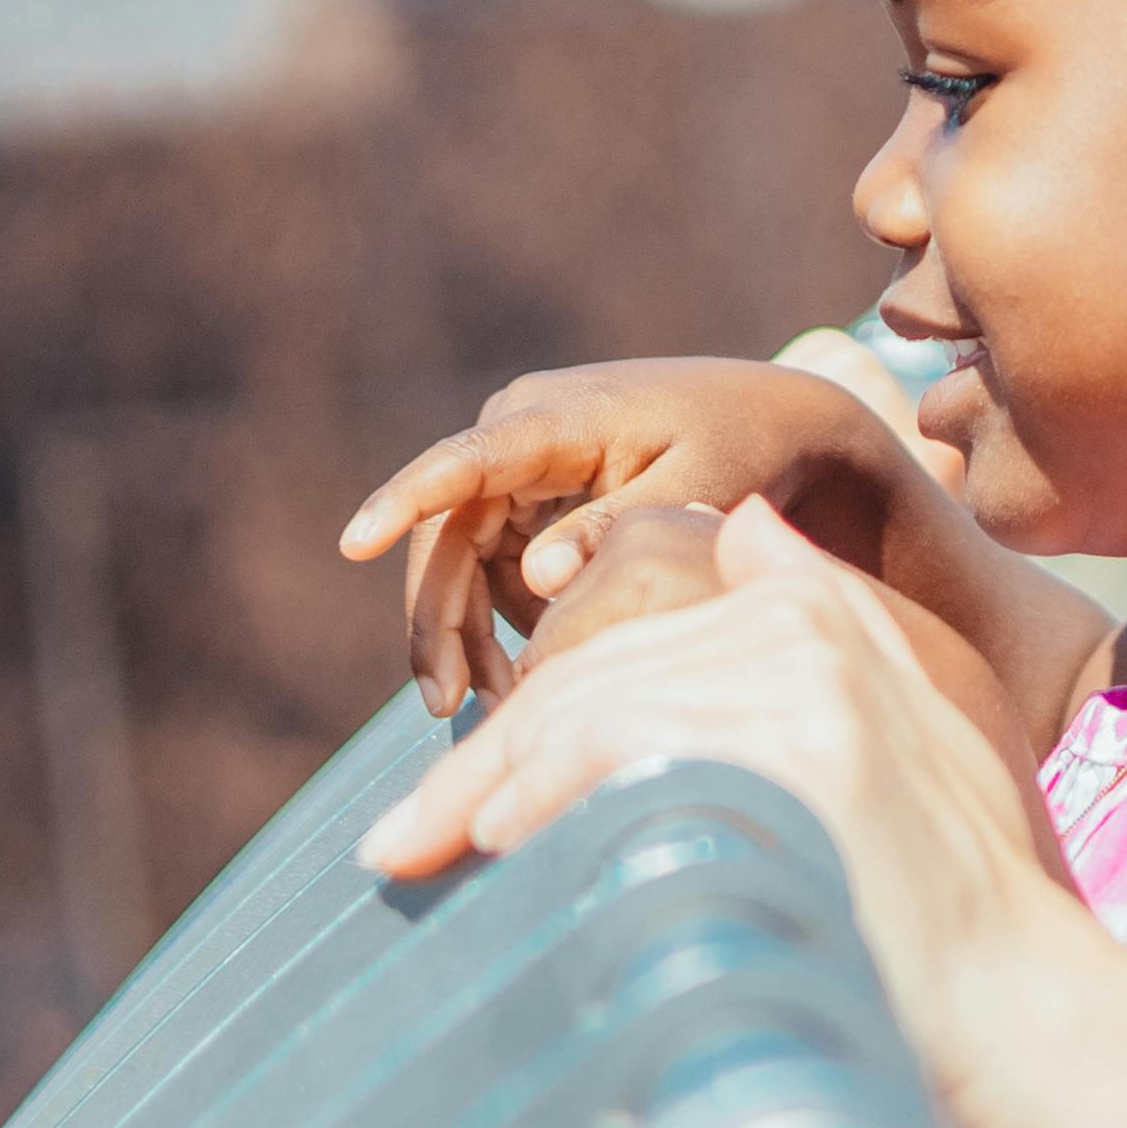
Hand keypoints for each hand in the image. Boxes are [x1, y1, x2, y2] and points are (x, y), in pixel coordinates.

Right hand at [339, 358, 912, 710]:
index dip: (406, 502)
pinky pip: (491, 564)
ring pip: (460, 559)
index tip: (354, 540)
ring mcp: (517, 462)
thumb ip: (618, 530)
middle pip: (448, 534)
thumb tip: (536, 578)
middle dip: (439, 623)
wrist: (772, 419)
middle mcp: (518, 429)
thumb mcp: (698, 489)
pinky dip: (500, 620)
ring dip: (467, 635)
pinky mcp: (527, 494)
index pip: (465, 463)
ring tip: (496, 708)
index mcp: (555, 418)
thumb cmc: (741, 449)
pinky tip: (528, 673)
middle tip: (449, 709)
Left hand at [355, 498, 1105, 1078]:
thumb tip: (743, 530)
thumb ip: (821, 629)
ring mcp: (804, 674)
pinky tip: (498, 842)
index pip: (622, 652)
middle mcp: (807, 621)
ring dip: (483, 789)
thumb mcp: (900, 746)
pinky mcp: (796, 739)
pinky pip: (624, 747)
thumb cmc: (945, 914)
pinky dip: (545, 793)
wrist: (1025, 1012)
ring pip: (588, 713)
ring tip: (414, 854)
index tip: (456, 798)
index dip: (524, 726)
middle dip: (478, 765)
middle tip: (394, 845)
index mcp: (815, 612)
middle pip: (591, 680)